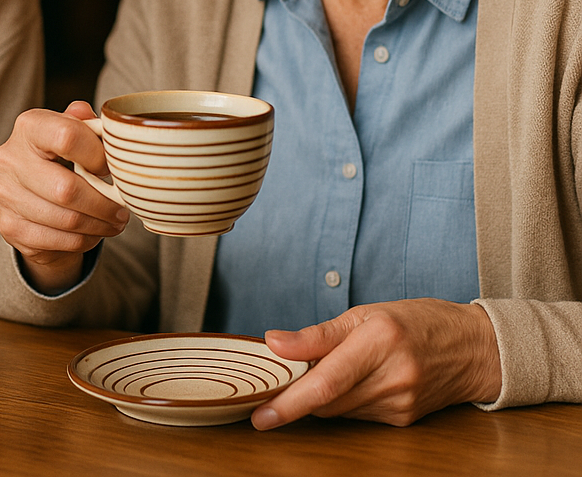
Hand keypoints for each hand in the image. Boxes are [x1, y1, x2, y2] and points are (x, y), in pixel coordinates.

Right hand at [0, 101, 129, 293]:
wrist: (31, 193)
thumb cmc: (60, 156)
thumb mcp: (74, 132)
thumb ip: (89, 125)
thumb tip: (106, 126)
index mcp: (29, 126)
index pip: (67, 137)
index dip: (97, 155)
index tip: (111, 168)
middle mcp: (10, 159)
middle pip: (66, 188)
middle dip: (103, 203)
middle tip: (122, 209)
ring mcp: (5, 195)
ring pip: (65, 219)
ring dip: (98, 225)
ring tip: (113, 222)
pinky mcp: (10, 227)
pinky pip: (57, 240)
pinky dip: (83, 240)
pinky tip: (92, 232)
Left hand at [250, 299, 501, 428]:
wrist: (473, 348)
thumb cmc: (415, 321)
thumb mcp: (365, 313)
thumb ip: (318, 334)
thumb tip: (273, 343)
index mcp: (379, 341)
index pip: (326, 380)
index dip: (290, 401)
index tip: (261, 415)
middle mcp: (391, 377)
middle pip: (327, 401)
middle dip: (295, 395)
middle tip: (272, 383)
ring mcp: (399, 404)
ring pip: (338, 410)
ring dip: (318, 397)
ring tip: (316, 371)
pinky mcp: (402, 420)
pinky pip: (356, 414)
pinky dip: (341, 401)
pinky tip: (347, 382)